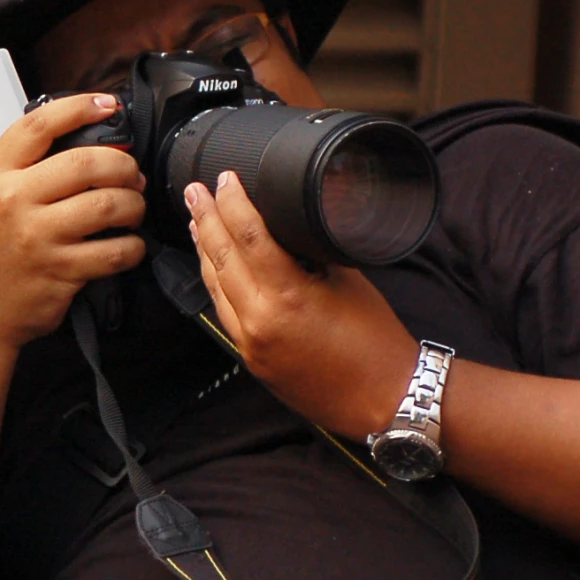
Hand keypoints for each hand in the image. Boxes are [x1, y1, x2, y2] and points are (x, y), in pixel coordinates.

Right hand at [0, 92, 147, 351]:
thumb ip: (27, 167)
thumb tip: (92, 141)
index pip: (39, 126)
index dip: (80, 107)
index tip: (109, 105)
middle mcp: (13, 201)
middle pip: (86, 163)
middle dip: (123, 166)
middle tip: (131, 175)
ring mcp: (37, 237)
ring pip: (108, 205)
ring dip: (133, 205)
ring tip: (132, 209)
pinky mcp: (60, 271)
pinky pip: (115, 251)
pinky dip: (133, 247)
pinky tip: (128, 246)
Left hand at [186, 172, 419, 437]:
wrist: (383, 400)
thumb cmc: (376, 343)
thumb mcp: (349, 282)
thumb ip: (314, 252)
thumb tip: (290, 226)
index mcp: (287, 297)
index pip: (248, 237)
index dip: (233, 203)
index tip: (225, 179)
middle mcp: (259, 320)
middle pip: (221, 258)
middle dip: (206, 220)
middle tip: (195, 191)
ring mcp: (250, 342)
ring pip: (214, 286)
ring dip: (204, 250)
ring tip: (198, 221)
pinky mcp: (249, 358)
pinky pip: (223, 312)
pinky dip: (215, 283)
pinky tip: (214, 266)